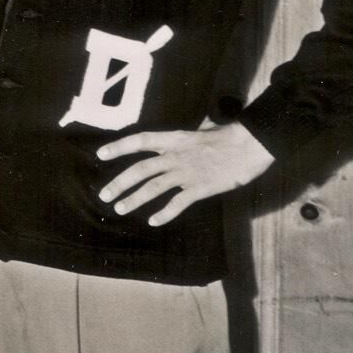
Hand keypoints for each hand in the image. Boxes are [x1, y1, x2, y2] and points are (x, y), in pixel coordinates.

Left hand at [96, 120, 273, 226]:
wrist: (251, 144)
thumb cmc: (230, 136)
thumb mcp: (203, 131)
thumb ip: (188, 138)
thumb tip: (187, 134)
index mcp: (175, 139)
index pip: (140, 140)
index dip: (119, 147)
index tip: (100, 154)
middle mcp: (176, 156)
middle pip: (140, 170)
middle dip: (119, 183)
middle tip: (104, 196)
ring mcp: (187, 173)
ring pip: (153, 188)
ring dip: (134, 199)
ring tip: (120, 209)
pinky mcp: (200, 188)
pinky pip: (178, 203)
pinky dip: (165, 214)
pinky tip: (154, 221)